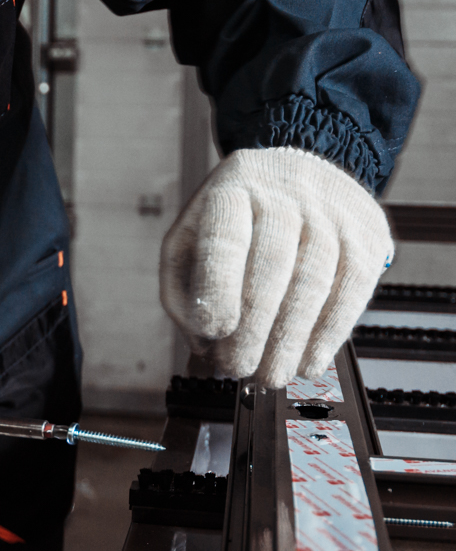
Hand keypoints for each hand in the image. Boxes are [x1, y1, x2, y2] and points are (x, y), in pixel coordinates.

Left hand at [160, 147, 391, 387]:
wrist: (296, 174)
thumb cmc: (232, 223)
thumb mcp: (190, 241)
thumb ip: (183, 292)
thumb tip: (203, 345)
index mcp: (230, 189)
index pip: (225, 238)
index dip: (220, 287)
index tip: (214, 332)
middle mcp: (283, 192)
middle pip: (272, 266)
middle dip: (255, 328)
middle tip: (240, 370)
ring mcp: (331, 209)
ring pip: (314, 280)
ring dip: (292, 339)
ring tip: (271, 377)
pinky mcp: (366, 231)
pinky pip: (352, 286)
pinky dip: (330, 332)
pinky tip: (309, 363)